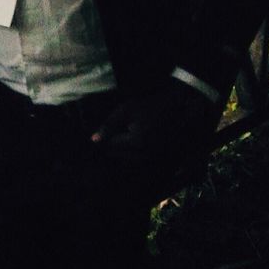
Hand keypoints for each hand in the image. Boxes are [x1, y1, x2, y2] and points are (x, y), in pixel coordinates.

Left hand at [90, 81, 219, 170]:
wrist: (175, 109)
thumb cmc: (149, 107)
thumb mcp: (126, 110)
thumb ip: (109, 125)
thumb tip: (94, 140)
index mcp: (136, 143)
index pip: (111, 147)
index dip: (103, 139)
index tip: (101, 132)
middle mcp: (145, 155)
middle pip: (118, 156)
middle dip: (111, 146)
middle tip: (110, 133)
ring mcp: (152, 159)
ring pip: (126, 161)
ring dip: (120, 151)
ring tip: (119, 137)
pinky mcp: (156, 159)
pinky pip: (136, 160)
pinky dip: (130, 154)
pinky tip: (129, 142)